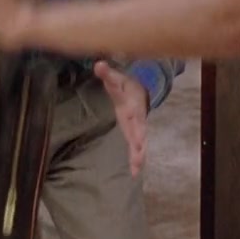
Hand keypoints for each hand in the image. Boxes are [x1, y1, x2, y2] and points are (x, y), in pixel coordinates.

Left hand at [95, 61, 147, 176]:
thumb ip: (107, 73)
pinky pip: (137, 149)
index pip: (135, 115)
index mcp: (133, 105)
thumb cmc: (125, 86)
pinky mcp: (134, 135)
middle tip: (138, 152)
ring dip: (139, 155)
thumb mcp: (116, 78)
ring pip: (141, 143)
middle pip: (140, 132)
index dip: (136, 124)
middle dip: (140, 142)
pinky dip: (137, 160)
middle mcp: (138, 119)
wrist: (140, 90)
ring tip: (137, 168)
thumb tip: (98, 64)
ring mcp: (137, 128)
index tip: (138, 135)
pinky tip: (134, 173)